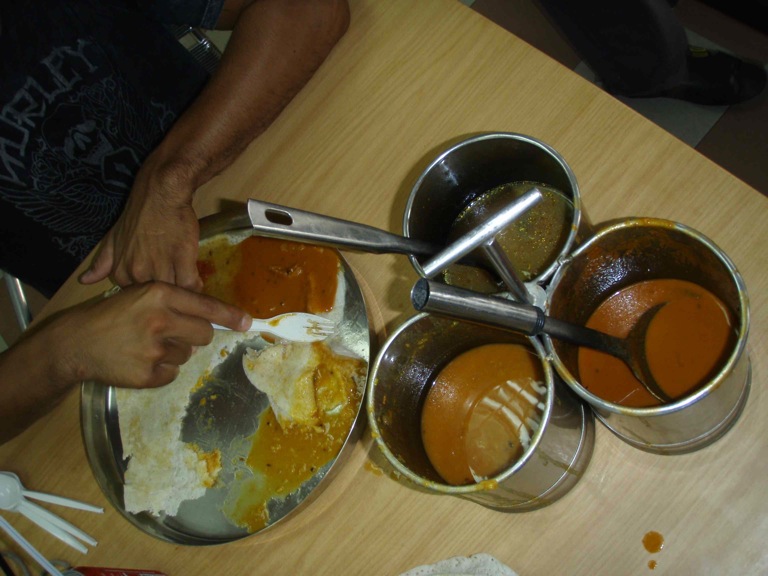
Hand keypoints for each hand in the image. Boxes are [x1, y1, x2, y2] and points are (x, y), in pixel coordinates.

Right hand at [50, 282, 250, 388]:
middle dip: (195, 334)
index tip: (248, 323)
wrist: (75, 343)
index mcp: (159, 294)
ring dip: (174, 351)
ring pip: (188, 354)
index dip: (230, 316)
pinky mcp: (148, 374)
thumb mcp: (140, 295)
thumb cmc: (111, 316)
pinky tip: (141, 359)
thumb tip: (214, 316)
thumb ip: (174, 301)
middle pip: (204, 333)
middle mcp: (159, 319)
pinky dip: (162, 369)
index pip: (206, 306)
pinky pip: (172, 373)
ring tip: (147, 344)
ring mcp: (154, 349)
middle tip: (173, 332)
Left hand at [79, 160, 202, 290]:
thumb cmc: (139, 215)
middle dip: (168, 297)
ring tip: (187, 284)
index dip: (151, 296)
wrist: (160, 194)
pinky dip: (195, 286)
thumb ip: (102, 263)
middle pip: (158, 300)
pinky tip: (195, 278)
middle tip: (176, 290)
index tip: (158, 290)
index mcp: (121, 274)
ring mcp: (160, 268)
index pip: (139, 299)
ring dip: (183, 293)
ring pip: (175, 294)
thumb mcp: (113, 238)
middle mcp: (137, 274)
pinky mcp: (182, 261)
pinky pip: (190, 286)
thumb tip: (84, 281)